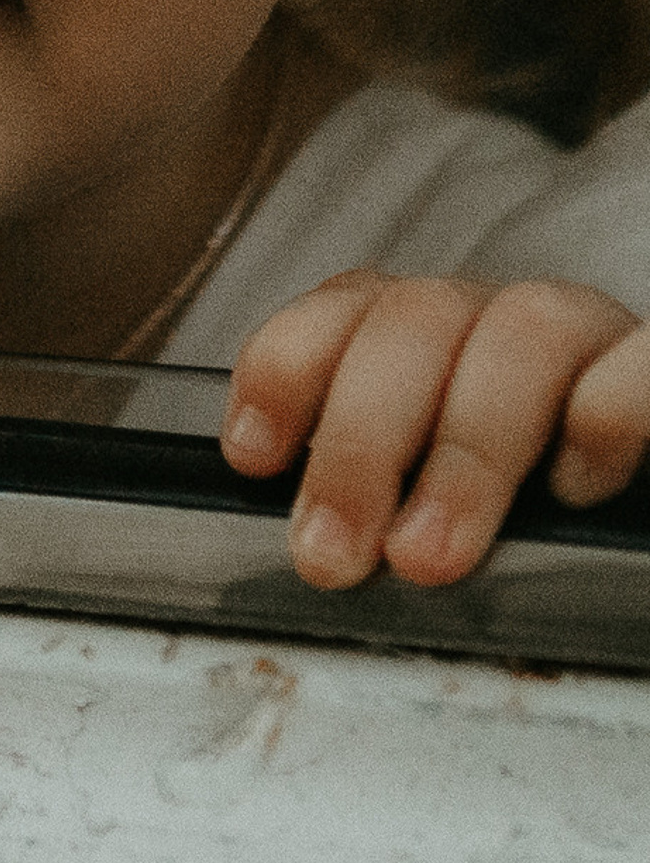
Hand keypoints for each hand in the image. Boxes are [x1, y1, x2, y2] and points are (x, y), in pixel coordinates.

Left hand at [221, 270, 649, 587]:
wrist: (639, 487)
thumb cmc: (534, 505)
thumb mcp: (429, 486)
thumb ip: (376, 490)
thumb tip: (302, 540)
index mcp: (436, 335)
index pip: (346, 307)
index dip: (286, 367)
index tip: (252, 458)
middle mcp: (502, 321)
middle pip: (415, 321)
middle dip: (360, 440)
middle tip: (331, 554)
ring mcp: (589, 337)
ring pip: (520, 333)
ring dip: (463, 452)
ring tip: (427, 555)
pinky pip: (635, 365)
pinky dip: (599, 418)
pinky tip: (570, 488)